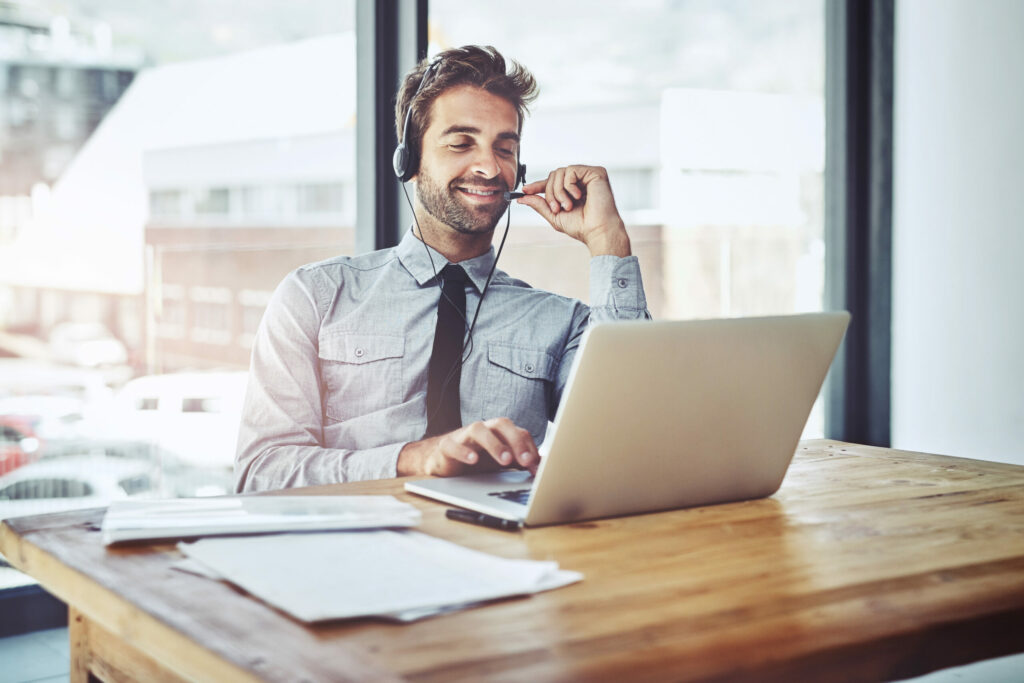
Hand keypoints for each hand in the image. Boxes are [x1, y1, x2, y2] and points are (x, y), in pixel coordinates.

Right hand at [397, 418, 540, 476]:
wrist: (442, 460)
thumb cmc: (476, 458)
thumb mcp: (501, 462)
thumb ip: (521, 462)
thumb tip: (544, 468)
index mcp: (499, 432)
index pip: (519, 433)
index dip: (530, 448)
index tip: (537, 466)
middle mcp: (484, 429)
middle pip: (502, 424)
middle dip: (516, 441)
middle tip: (525, 460)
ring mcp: (464, 436)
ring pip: (479, 430)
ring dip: (494, 444)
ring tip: (505, 460)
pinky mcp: (447, 445)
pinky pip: (454, 445)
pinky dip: (464, 451)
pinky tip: (473, 460)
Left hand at [516, 165, 630, 256]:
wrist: (597, 231)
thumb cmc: (581, 226)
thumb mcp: (554, 215)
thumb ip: (540, 205)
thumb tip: (521, 198)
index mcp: (573, 190)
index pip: (553, 182)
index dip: (537, 185)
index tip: (524, 191)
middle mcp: (581, 181)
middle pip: (553, 175)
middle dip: (550, 193)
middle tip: (556, 208)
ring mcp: (588, 176)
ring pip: (560, 172)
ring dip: (558, 191)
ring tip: (568, 206)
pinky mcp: (595, 172)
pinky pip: (571, 170)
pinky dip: (568, 185)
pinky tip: (578, 197)